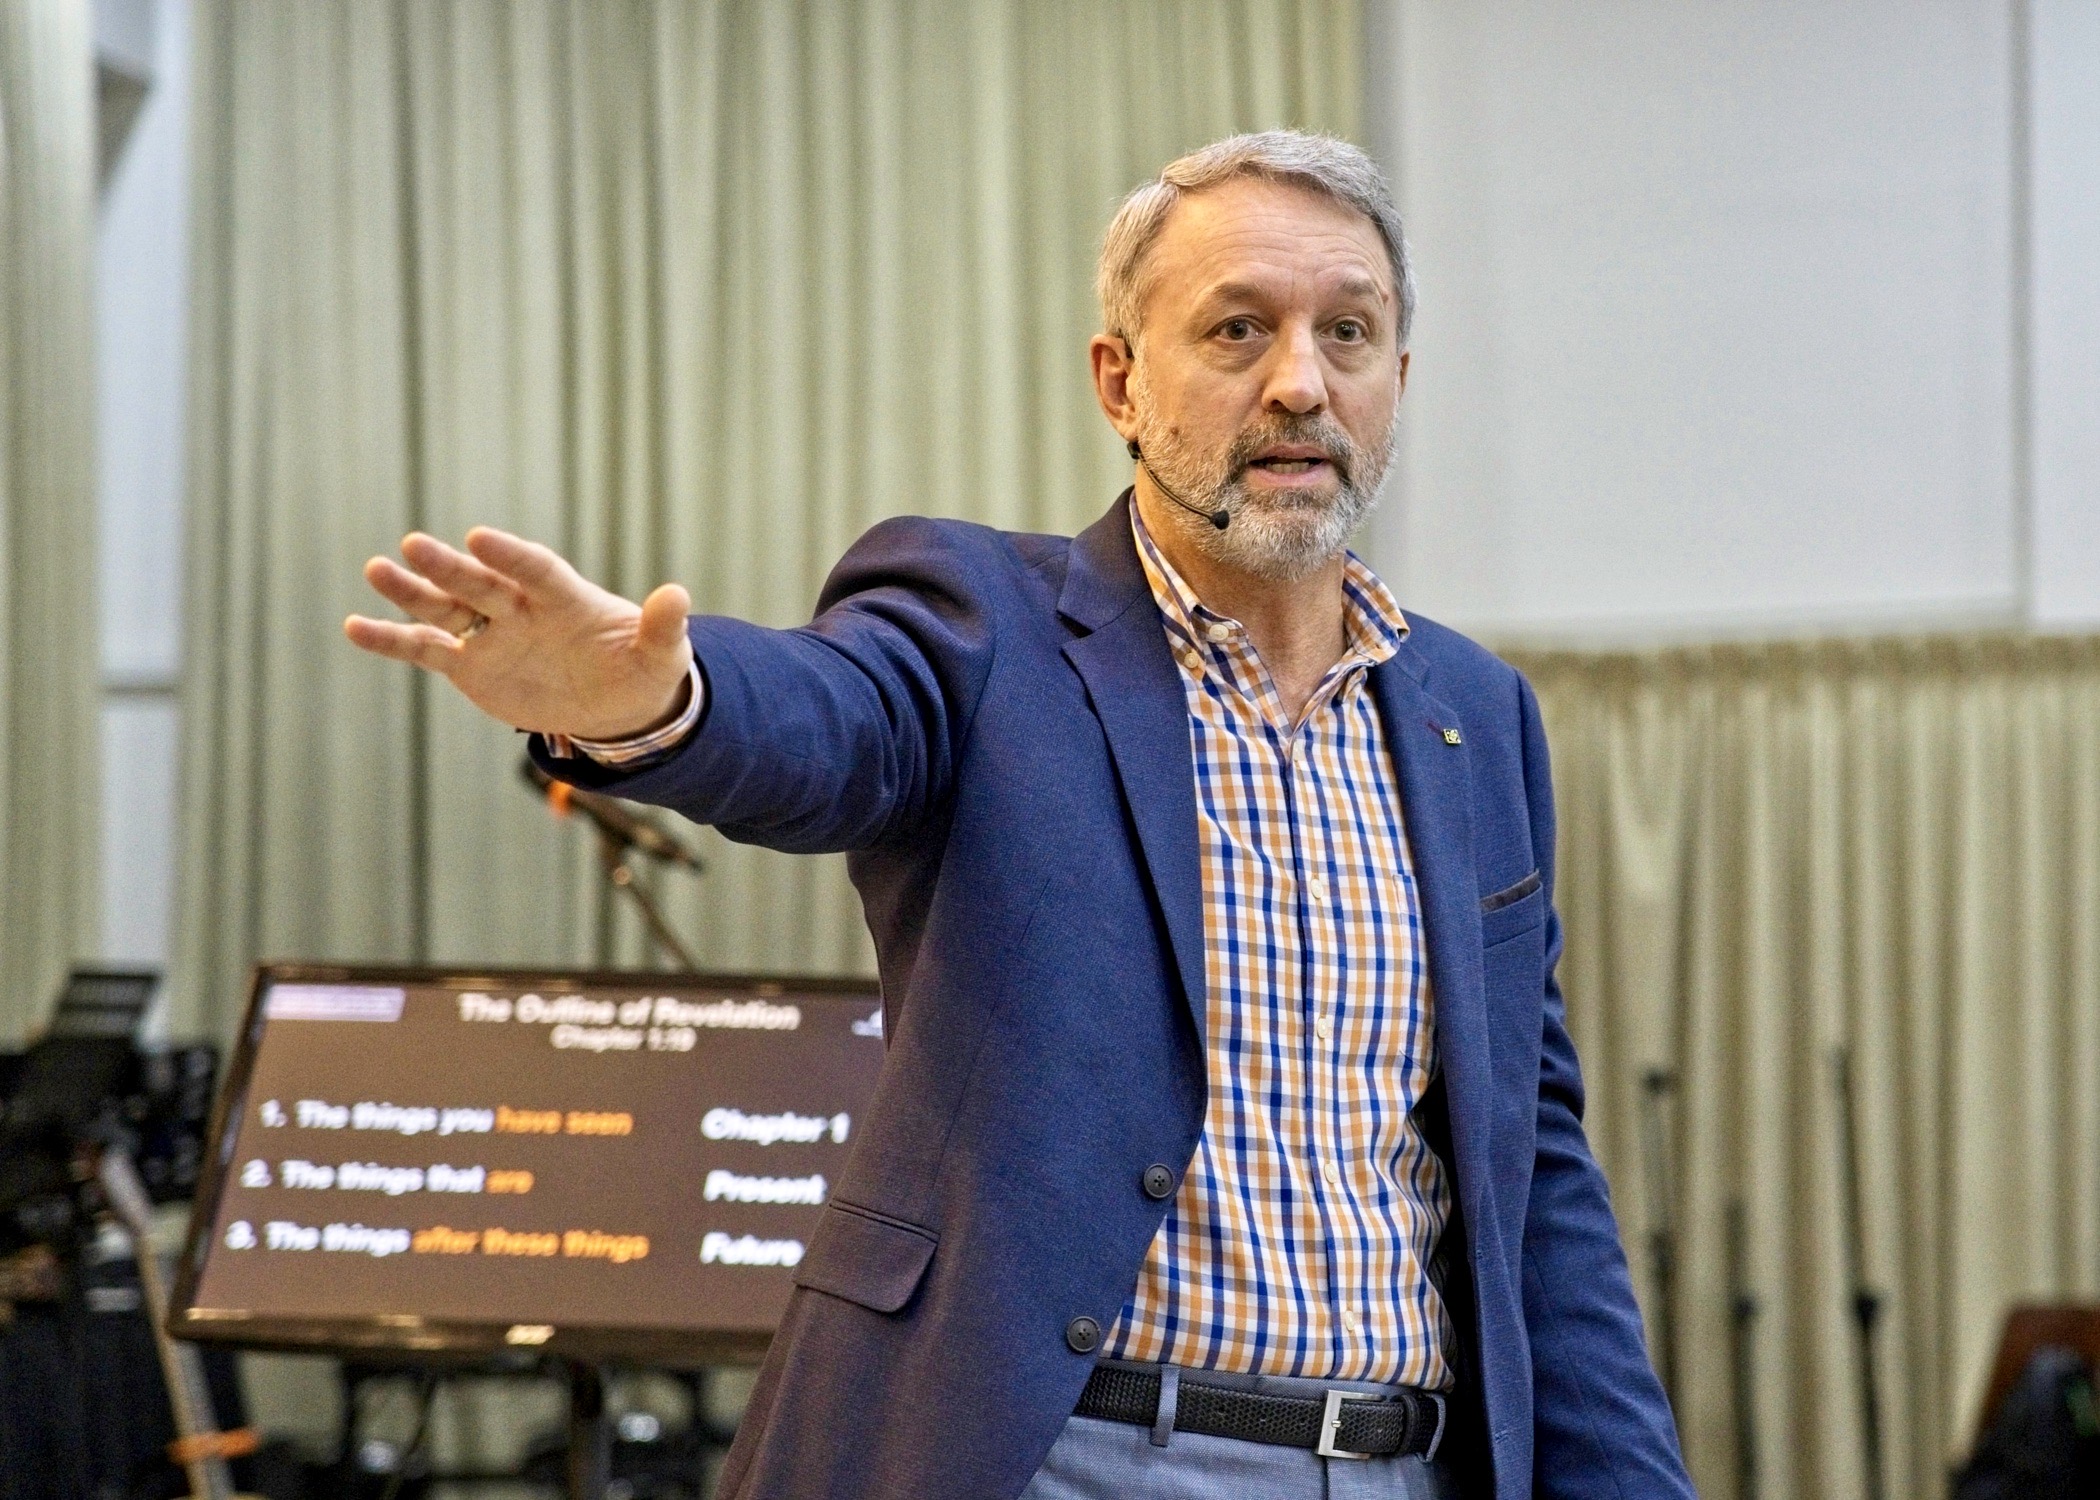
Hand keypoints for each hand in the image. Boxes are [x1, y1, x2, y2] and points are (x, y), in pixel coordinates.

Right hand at [344, 528, 693, 739]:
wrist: (617, 703)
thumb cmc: (641, 667)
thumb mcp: (661, 654)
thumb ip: (664, 628)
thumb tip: (679, 596)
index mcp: (565, 597)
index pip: (535, 569)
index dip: (510, 555)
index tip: (481, 538)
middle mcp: (520, 608)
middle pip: (481, 582)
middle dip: (450, 566)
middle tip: (413, 545)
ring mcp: (491, 633)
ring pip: (444, 607)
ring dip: (410, 591)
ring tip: (375, 569)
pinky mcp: (469, 665)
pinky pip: (425, 649)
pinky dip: (391, 639)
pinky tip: (354, 627)